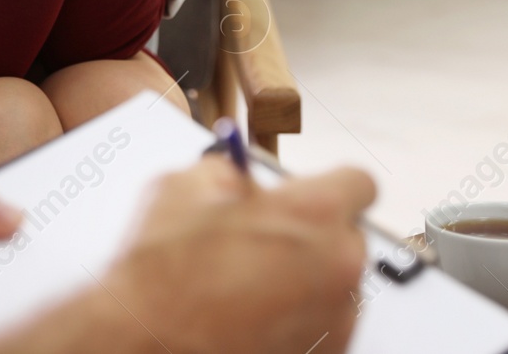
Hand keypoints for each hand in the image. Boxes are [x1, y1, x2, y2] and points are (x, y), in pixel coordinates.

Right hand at [95, 158, 374, 353]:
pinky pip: (324, 324)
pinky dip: (299, 318)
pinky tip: (255, 315)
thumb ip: (231, 171)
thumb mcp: (185, 186)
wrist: (148, 345)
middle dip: (314, 235)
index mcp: (315, 212)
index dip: (329, 185)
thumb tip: (243, 179)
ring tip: (252, 285)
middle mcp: (339, 266)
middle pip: (349, 237)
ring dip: (308, 278)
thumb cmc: (163, 275)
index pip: (359, 183)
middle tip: (269, 240)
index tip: (312, 194)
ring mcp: (337, 319)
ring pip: (338, 284)